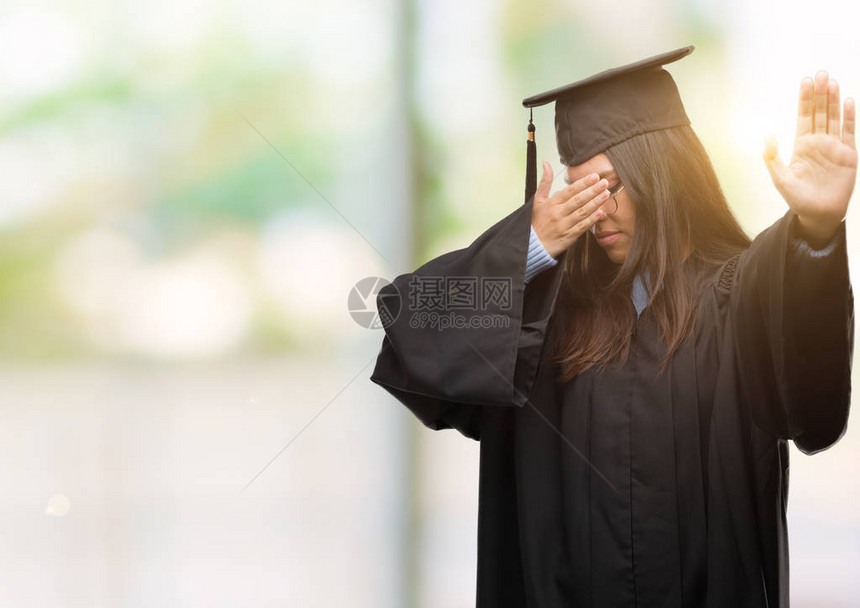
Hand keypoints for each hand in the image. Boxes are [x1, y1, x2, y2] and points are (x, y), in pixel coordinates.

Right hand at [531, 162, 610, 257]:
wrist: (533, 245)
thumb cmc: (537, 221)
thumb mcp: (537, 200)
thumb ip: (545, 182)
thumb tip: (546, 164)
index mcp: (552, 203)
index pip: (570, 191)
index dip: (583, 183)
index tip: (595, 176)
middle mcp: (558, 213)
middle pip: (578, 200)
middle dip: (593, 190)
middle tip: (605, 182)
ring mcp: (564, 225)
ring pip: (582, 212)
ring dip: (595, 203)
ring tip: (606, 194)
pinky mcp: (569, 236)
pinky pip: (582, 226)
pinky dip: (592, 219)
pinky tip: (601, 212)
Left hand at [763, 70, 856, 241]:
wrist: (819, 214)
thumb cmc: (798, 199)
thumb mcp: (780, 179)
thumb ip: (772, 157)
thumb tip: (766, 135)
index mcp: (801, 145)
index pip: (804, 116)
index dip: (805, 99)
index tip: (806, 81)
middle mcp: (818, 142)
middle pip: (819, 112)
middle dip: (819, 93)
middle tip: (821, 74)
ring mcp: (834, 147)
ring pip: (834, 117)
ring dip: (833, 100)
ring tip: (832, 81)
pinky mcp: (848, 154)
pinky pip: (849, 131)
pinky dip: (848, 116)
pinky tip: (848, 101)